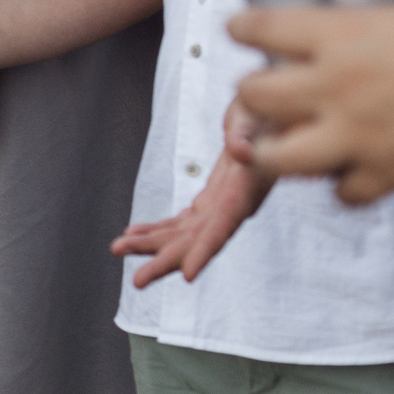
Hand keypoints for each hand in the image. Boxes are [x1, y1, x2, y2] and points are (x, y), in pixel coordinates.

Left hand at [112, 113, 271, 286]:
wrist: (275, 114)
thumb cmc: (265, 112)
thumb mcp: (254, 115)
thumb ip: (246, 135)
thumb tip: (239, 151)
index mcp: (247, 188)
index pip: (224, 224)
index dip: (205, 250)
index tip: (186, 274)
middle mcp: (236, 204)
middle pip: (199, 239)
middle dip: (168, 259)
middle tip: (138, 281)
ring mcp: (224, 204)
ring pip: (186, 233)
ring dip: (153, 244)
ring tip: (119, 249)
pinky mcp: (214, 198)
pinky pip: (184, 220)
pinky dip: (158, 226)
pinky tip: (135, 232)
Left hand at [232, 0, 393, 202]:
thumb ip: (368, 32)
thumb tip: (350, 38)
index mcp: (343, 35)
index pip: (262, 27)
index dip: (244, 28)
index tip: (239, 30)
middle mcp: (336, 85)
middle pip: (252, 96)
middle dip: (250, 99)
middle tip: (262, 98)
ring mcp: (356, 134)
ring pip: (276, 157)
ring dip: (277, 153)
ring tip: (285, 148)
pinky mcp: (387, 173)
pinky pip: (341, 193)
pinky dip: (345, 187)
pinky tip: (354, 174)